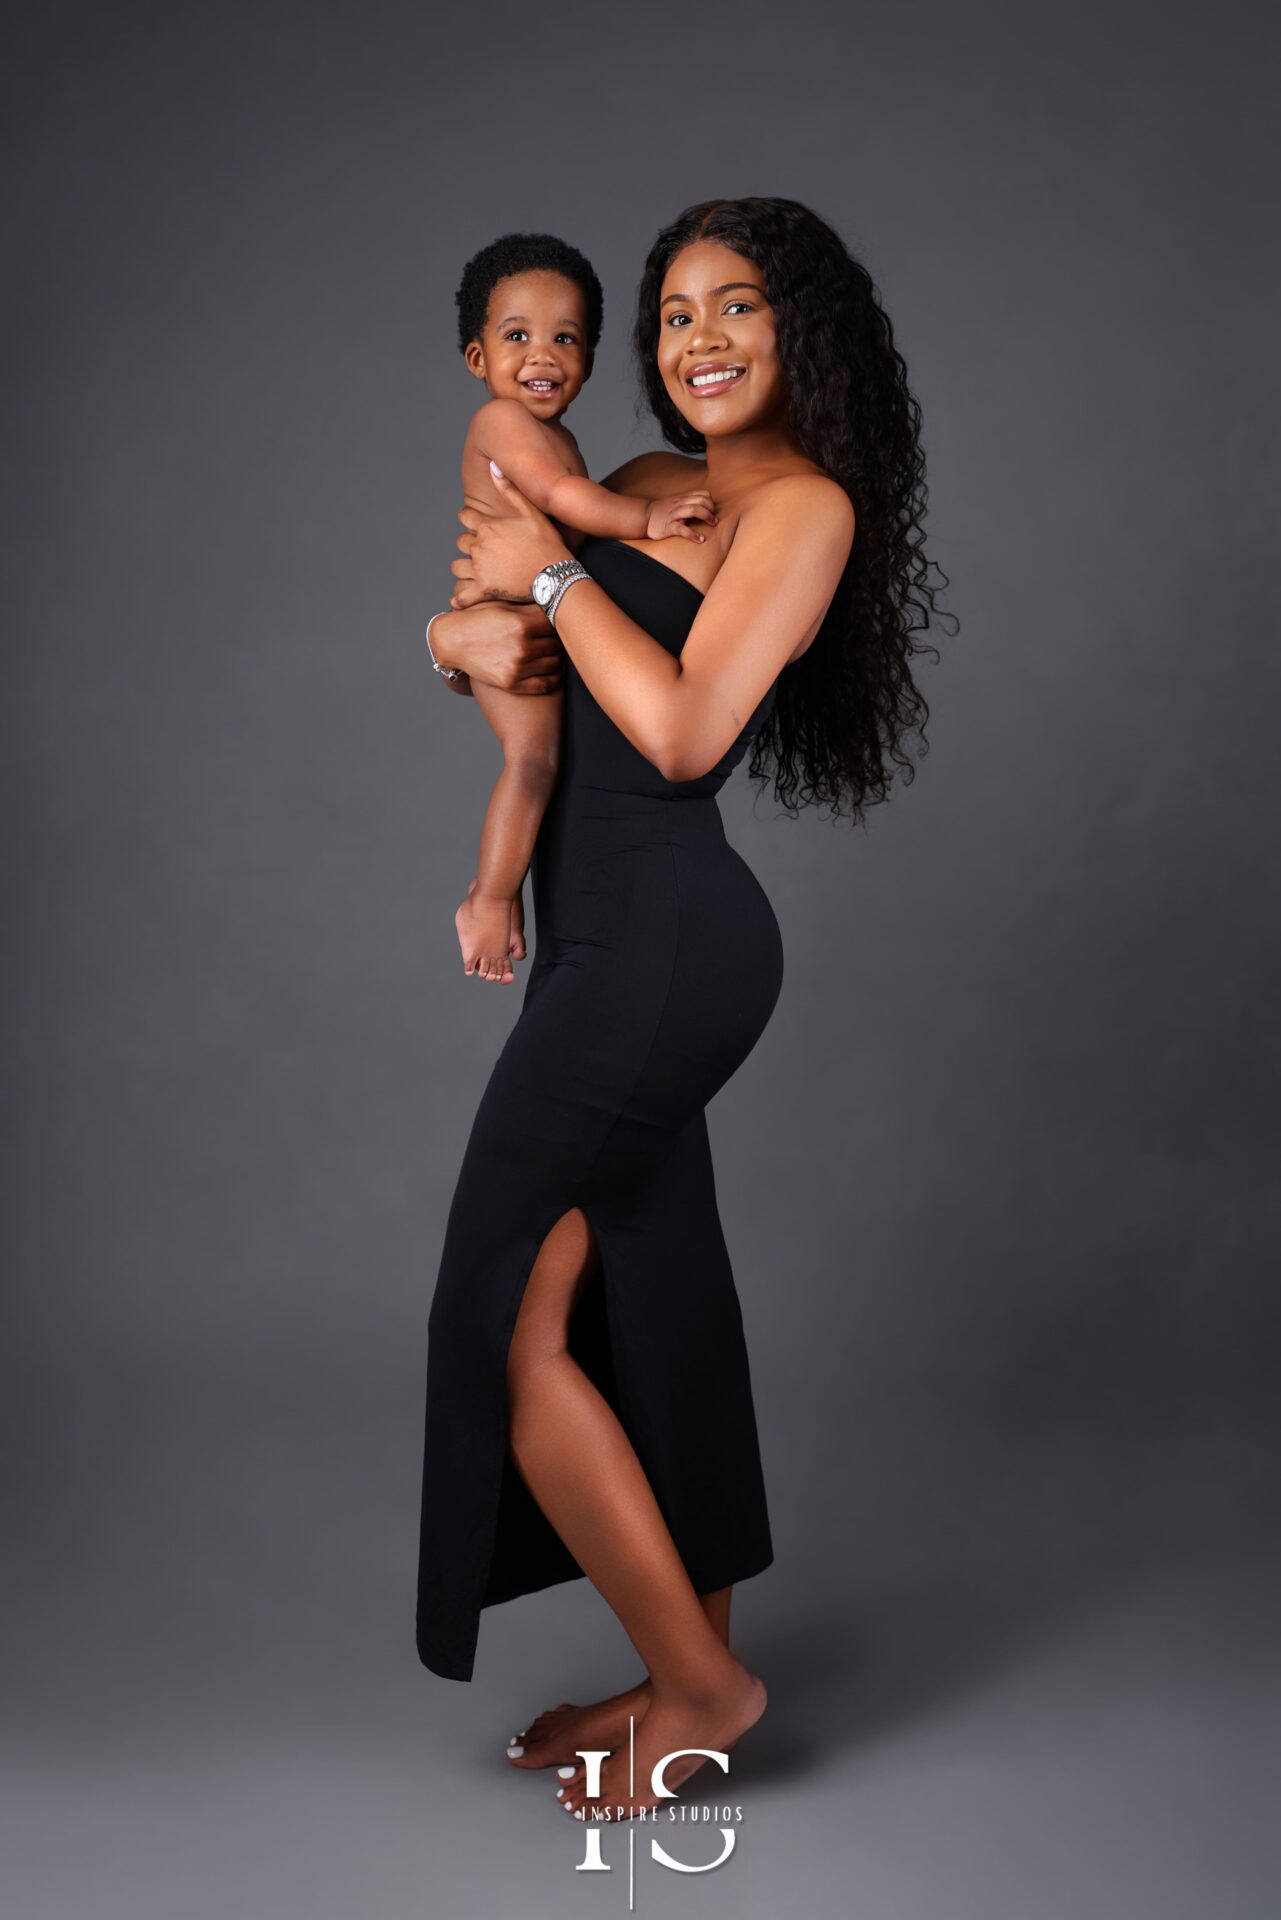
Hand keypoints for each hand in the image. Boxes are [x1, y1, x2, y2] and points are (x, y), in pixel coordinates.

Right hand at [428, 600, 562, 692]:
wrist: (453, 641)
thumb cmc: (478, 620)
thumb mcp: (503, 607)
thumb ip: (530, 608)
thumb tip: (557, 606)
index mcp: (521, 624)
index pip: (556, 624)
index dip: (558, 622)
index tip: (558, 622)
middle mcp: (522, 646)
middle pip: (557, 644)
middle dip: (558, 640)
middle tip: (556, 638)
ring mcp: (517, 667)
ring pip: (555, 663)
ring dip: (557, 658)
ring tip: (552, 652)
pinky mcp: (512, 683)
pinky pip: (546, 683)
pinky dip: (554, 677)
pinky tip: (552, 670)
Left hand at [457, 462, 572, 600]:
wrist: (555, 575)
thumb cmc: (547, 543)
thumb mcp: (531, 511)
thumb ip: (509, 489)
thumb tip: (493, 465)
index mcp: (487, 525)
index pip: (465, 516)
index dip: (469, 519)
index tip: (476, 524)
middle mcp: (479, 545)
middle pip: (461, 541)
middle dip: (470, 543)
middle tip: (485, 549)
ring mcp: (480, 568)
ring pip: (457, 566)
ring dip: (465, 567)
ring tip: (478, 570)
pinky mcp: (484, 589)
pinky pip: (462, 595)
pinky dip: (460, 598)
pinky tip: (463, 598)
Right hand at [645, 490, 717, 543]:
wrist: (645, 517)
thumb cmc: (664, 511)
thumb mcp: (677, 502)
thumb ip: (690, 501)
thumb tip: (707, 506)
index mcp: (683, 498)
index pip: (703, 494)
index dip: (711, 502)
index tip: (712, 511)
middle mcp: (680, 504)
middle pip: (701, 500)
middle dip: (711, 509)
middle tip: (714, 520)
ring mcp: (674, 514)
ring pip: (693, 510)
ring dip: (707, 516)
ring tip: (713, 524)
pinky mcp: (669, 527)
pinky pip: (682, 529)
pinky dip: (693, 534)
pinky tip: (700, 539)